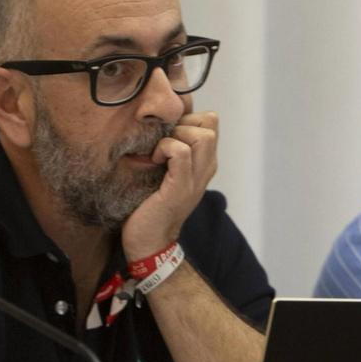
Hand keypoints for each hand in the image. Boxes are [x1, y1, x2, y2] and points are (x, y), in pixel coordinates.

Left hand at [122, 111, 218, 260]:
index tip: (167, 133)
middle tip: (164, 141)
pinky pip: (182, 152)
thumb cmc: (150, 206)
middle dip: (183, 122)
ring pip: (203, 134)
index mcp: (203, 163)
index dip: (188, 118)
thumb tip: (157, 126)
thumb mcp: (165, 173)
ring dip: (176, 135)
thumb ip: (171, 153)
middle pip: (211, 122)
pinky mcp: (181, 187)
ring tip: (160, 152)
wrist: (150, 243)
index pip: (210, 122)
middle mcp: (206, 168)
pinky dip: (166, 148)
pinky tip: (154, 161)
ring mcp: (197, 178)